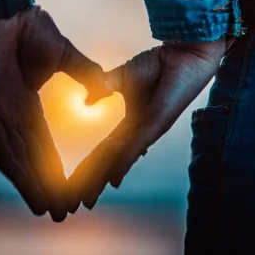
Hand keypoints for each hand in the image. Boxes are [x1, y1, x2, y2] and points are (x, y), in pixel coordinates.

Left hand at [0, 6, 111, 221]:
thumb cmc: (30, 26)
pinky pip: (1, 145)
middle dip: (44, 186)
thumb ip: (83, 75)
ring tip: (48, 211)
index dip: (54, 169)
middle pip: (28, 158)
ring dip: (31, 186)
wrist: (6, 6)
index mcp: (24, 104)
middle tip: (59, 213)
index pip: (40, 145)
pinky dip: (16, 169)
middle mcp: (8, 115)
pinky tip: (29, 189)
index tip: (69, 191)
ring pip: (15, 159)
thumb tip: (104, 90)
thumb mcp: (65, 57)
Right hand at [67, 38, 226, 211]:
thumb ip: (104, 88)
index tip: (70, 186)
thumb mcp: (122, 78)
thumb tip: (87, 102)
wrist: (184, 49)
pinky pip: (137, 144)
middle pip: (108, 163)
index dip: (86, 169)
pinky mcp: (159, 120)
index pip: (103, 153)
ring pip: (119, 160)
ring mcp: (149, 130)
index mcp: (130, 126)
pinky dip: (123, 163)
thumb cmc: (160, 63)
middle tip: (73, 205)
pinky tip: (113, 179)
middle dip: (90, 184)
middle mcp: (139, 134)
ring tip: (87, 199)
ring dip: (101, 181)